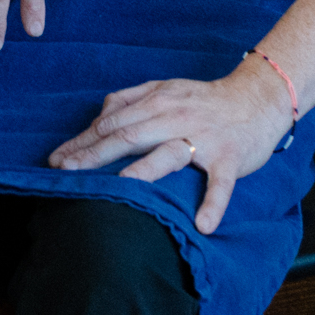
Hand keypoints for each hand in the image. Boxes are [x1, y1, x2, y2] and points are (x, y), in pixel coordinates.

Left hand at [48, 61, 290, 231]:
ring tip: (121, 187)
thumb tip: (100, 113)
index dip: (82, 141)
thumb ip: (132, 99)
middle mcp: (175, 117)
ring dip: (144, 171)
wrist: (259, 97)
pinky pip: (221, 184)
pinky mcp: (229, 157)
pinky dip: (213, 204)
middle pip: (129, 135)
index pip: (111, 121)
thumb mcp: (165, 89)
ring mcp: (202, 138)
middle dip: (94, 154)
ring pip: (169, 154)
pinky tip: (203, 224)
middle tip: (66, 172)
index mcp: (157, 101)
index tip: (55, 159)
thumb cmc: (204, 100)